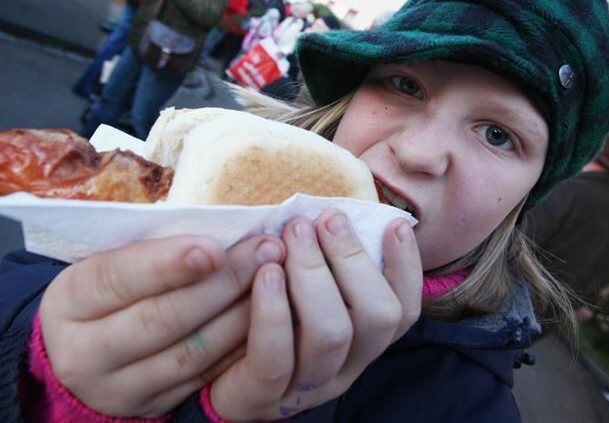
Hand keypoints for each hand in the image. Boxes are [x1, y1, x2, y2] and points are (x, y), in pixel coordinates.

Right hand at [38, 233, 284, 417]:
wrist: (80, 353)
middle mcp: (85, 353)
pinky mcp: (153, 408)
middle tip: (267, 250)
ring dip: (243, 313)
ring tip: (275, 277)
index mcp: (69, 301)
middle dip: (222, 282)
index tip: (214, 247)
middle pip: (162, 318)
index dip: (169, 263)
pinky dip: (241, 345)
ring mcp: (119, 389)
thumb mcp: (108, 262)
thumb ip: (152, 250)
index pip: (119, 277)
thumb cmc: (108, 290)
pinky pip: (207, 377)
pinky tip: (268, 315)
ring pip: (192, 352)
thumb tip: (220, 232)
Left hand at [209, 210, 422, 419]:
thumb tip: (333, 213)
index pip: (402, 310)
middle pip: (377, 318)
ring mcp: (304, 386)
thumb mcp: (294, 290)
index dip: (406, 267)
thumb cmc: (255, 321)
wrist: (203, 381)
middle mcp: (343, 367)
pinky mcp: (261, 395)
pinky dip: (273, 309)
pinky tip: (266, 272)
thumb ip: (321, 261)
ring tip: (294, 233)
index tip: (393, 224)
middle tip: (325, 219)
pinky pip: (275, 356)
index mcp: (359, 342)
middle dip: (353, 259)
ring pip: (331, 334)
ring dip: (315, 274)